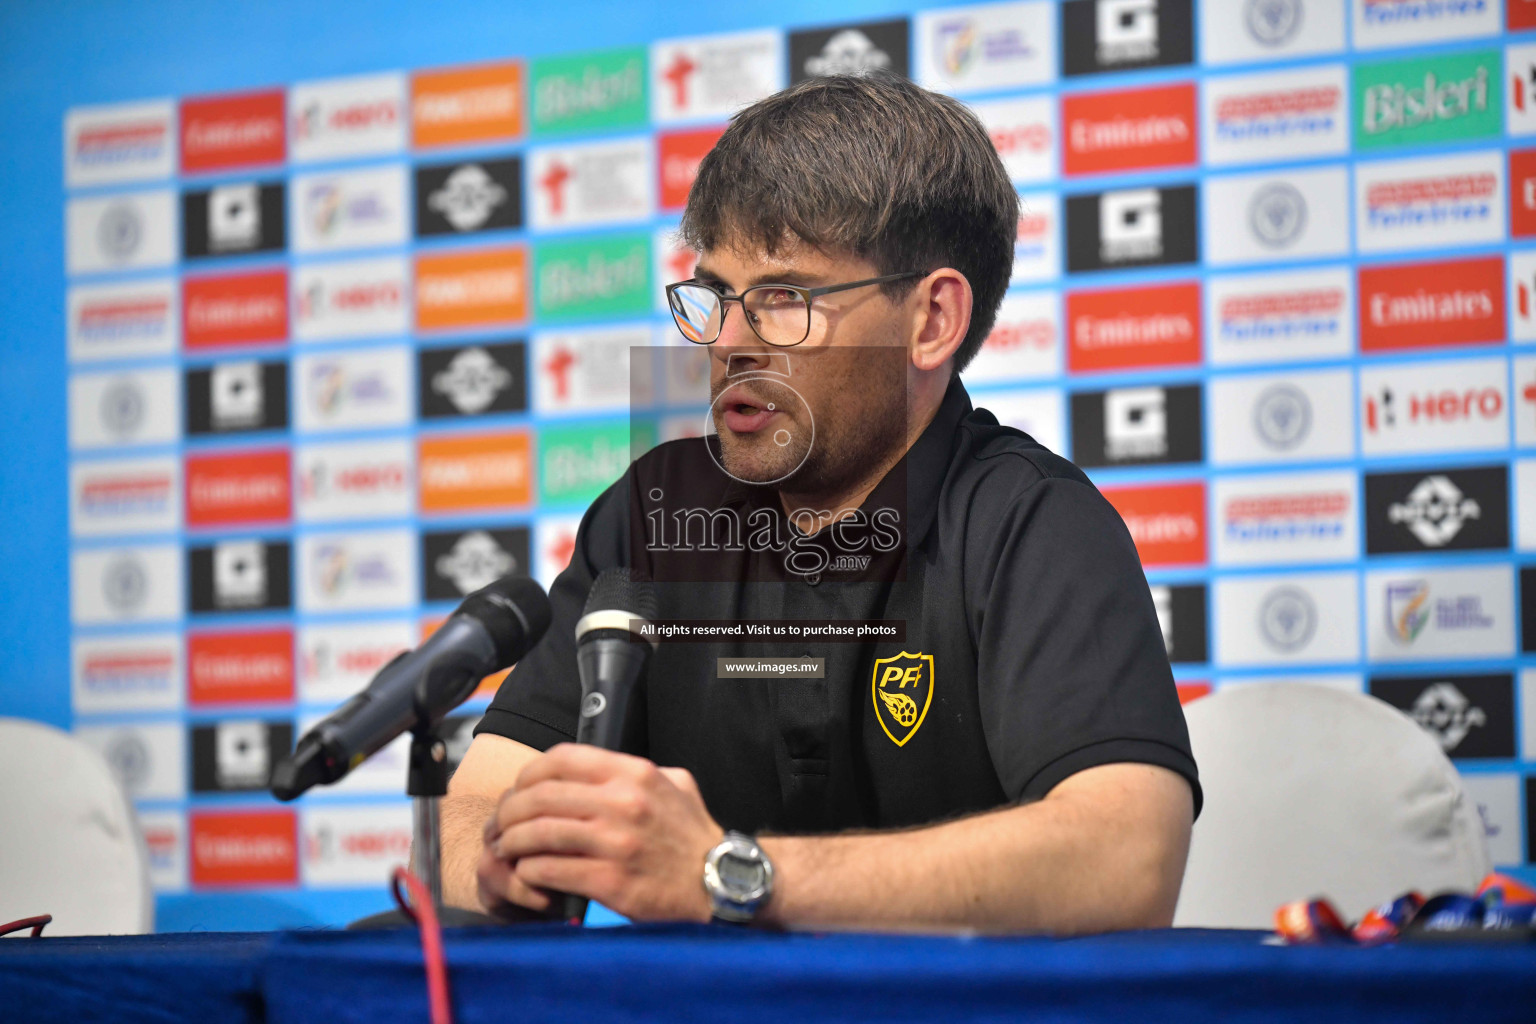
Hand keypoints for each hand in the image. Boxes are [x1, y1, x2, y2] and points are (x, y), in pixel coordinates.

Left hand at [477, 744, 719, 922]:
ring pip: (538, 832)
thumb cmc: (693, 837)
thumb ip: (638, 771)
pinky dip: (529, 870)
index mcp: (634, 773)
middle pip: (540, 796)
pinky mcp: (609, 880)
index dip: (529, 773)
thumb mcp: (676, 784)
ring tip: (505, 849)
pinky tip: (526, 873)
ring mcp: (615, 842)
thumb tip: (601, 766)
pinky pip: (549, 869)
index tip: (519, 790)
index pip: (562, 758)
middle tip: (501, 825)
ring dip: (512, 841)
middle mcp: (622, 802)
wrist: (719, 883)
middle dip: (510, 811)